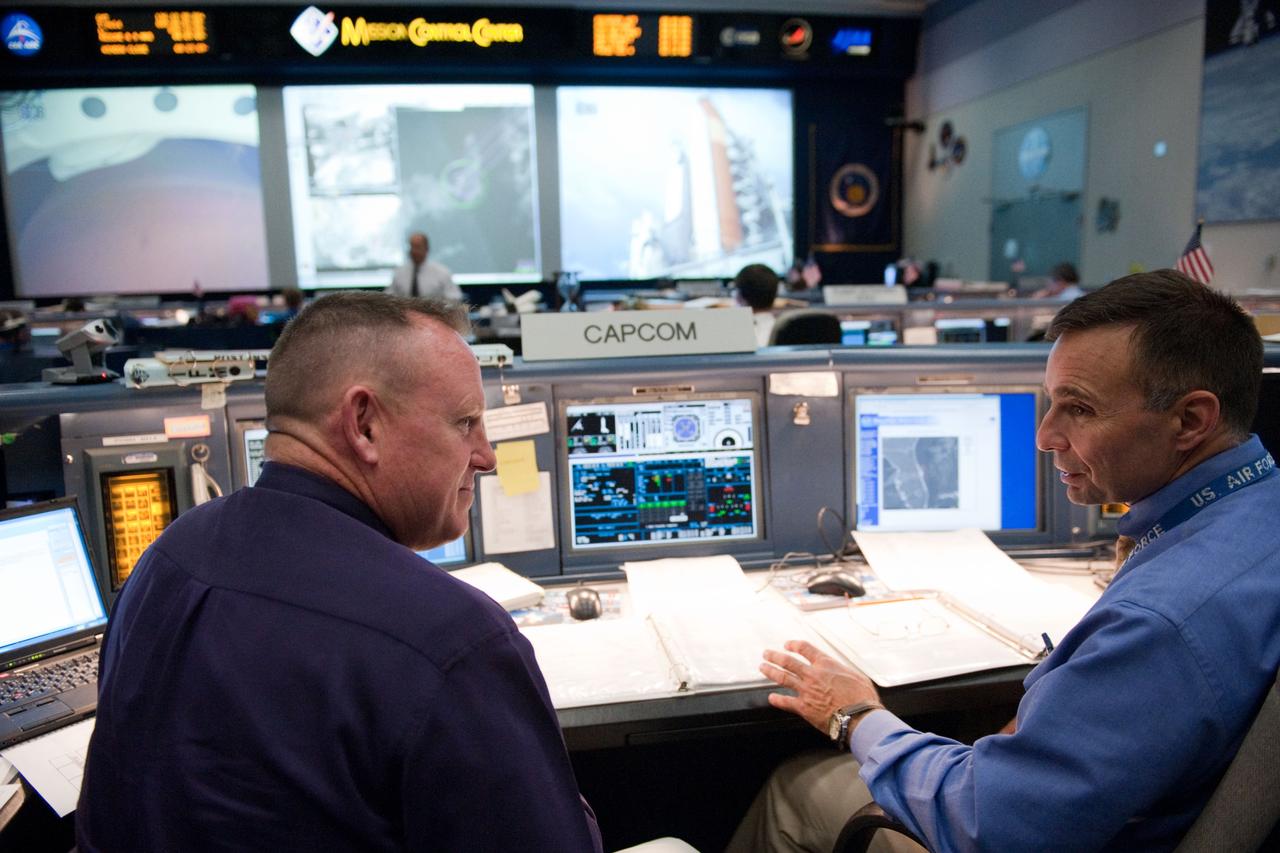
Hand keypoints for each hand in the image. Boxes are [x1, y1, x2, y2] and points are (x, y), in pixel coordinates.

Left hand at [761, 640, 879, 733]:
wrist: (859, 717)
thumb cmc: (862, 699)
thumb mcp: (857, 676)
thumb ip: (844, 672)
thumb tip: (843, 673)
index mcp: (826, 665)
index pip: (805, 649)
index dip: (794, 645)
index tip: (788, 645)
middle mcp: (813, 675)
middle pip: (788, 661)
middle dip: (775, 656)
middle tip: (767, 654)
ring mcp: (806, 691)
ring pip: (782, 677)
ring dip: (770, 671)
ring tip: (763, 667)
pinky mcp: (803, 707)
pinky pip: (786, 702)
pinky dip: (777, 700)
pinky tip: (771, 698)